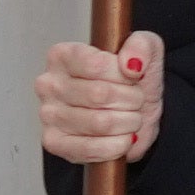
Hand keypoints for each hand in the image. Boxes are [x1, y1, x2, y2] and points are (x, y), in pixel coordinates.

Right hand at [38, 32, 161, 164]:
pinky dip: (117, 145)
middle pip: (100, 95)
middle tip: (136, 100)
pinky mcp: (54, 143)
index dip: (124, 75)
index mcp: (63, 55)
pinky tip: (123, 138)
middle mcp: (49, 83)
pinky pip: (90, 148)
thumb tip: (130, 64)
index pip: (96, 64)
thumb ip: (142, 45)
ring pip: (99, 123)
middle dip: (131, 100)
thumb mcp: (146, 50)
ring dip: (128, 122)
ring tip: (130, 118)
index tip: (133, 77)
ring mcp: (48, 115)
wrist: (136, 113)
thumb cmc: (132, 80)